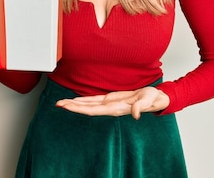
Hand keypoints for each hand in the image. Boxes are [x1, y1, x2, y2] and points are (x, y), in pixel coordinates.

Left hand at [55, 87, 169, 119]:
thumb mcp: (148, 100)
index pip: (93, 110)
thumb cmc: (152, 99)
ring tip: (62, 103)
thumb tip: (136, 115)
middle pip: (86, 108)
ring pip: (88, 105)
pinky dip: (83, 100)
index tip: (68, 107)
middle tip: (58, 104)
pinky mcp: (110, 99)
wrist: (155, 98)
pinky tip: (75, 100)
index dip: (80, 109)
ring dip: (75, 104)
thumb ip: (141, 107)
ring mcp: (109, 104)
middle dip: (72, 107)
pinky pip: (93, 100)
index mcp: (115, 108)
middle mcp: (109, 108)